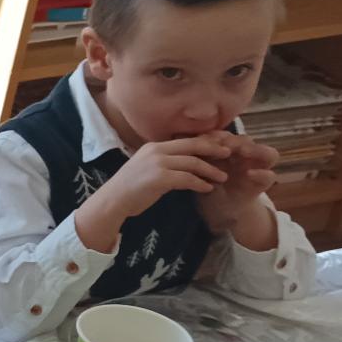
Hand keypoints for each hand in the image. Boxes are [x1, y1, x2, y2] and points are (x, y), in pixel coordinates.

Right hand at [76, 134, 235, 251]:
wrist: (113, 201)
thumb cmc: (130, 188)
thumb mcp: (146, 167)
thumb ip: (164, 162)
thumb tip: (184, 163)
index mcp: (154, 146)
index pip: (186, 140)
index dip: (205, 142)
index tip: (220, 147)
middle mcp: (157, 150)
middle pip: (193, 146)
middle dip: (214, 150)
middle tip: (229, 155)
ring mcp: (157, 163)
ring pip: (193, 162)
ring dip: (211, 170)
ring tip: (223, 177)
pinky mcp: (159, 178)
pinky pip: (187, 179)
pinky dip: (200, 183)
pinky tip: (208, 188)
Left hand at [198, 132, 278, 234]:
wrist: (217, 210)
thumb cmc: (208, 185)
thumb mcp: (201, 170)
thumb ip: (199, 156)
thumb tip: (181, 139)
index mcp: (229, 149)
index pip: (228, 136)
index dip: (218, 135)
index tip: (205, 139)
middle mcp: (246, 156)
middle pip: (248, 141)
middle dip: (235, 140)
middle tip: (223, 144)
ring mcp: (257, 168)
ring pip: (268, 153)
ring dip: (255, 150)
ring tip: (241, 151)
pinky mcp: (263, 184)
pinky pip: (269, 176)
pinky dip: (262, 173)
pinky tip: (249, 174)